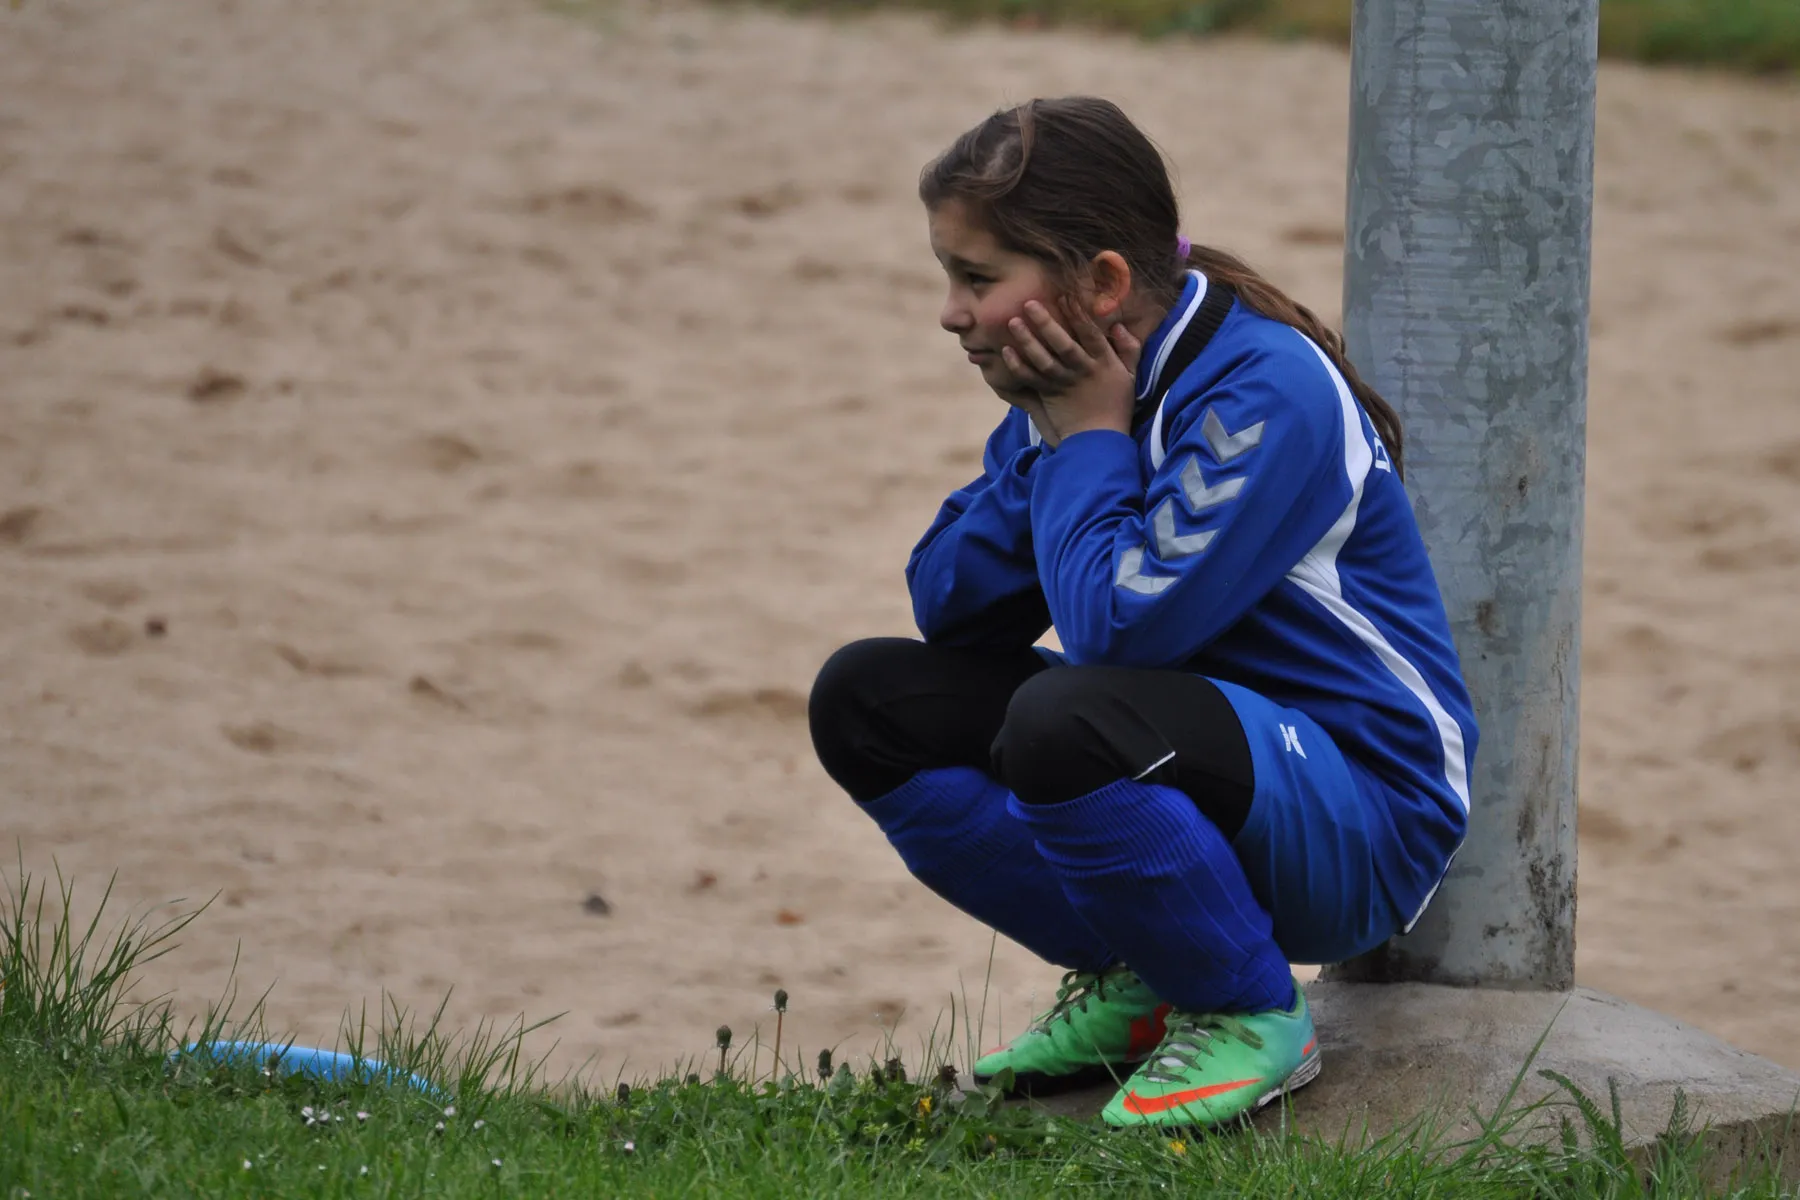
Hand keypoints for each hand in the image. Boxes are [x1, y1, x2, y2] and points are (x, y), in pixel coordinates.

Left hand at [1001, 298, 1143, 443]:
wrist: (1099, 440)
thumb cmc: (1117, 405)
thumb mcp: (1130, 376)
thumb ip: (1129, 349)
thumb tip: (1120, 326)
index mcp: (1104, 363)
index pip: (1091, 334)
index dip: (1077, 315)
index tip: (1065, 296)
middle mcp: (1083, 371)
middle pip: (1063, 344)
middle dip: (1046, 323)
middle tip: (1029, 303)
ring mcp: (1064, 384)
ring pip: (1043, 360)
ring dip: (1027, 341)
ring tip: (1013, 322)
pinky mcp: (1049, 397)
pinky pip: (1031, 380)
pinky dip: (1018, 366)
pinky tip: (1007, 352)